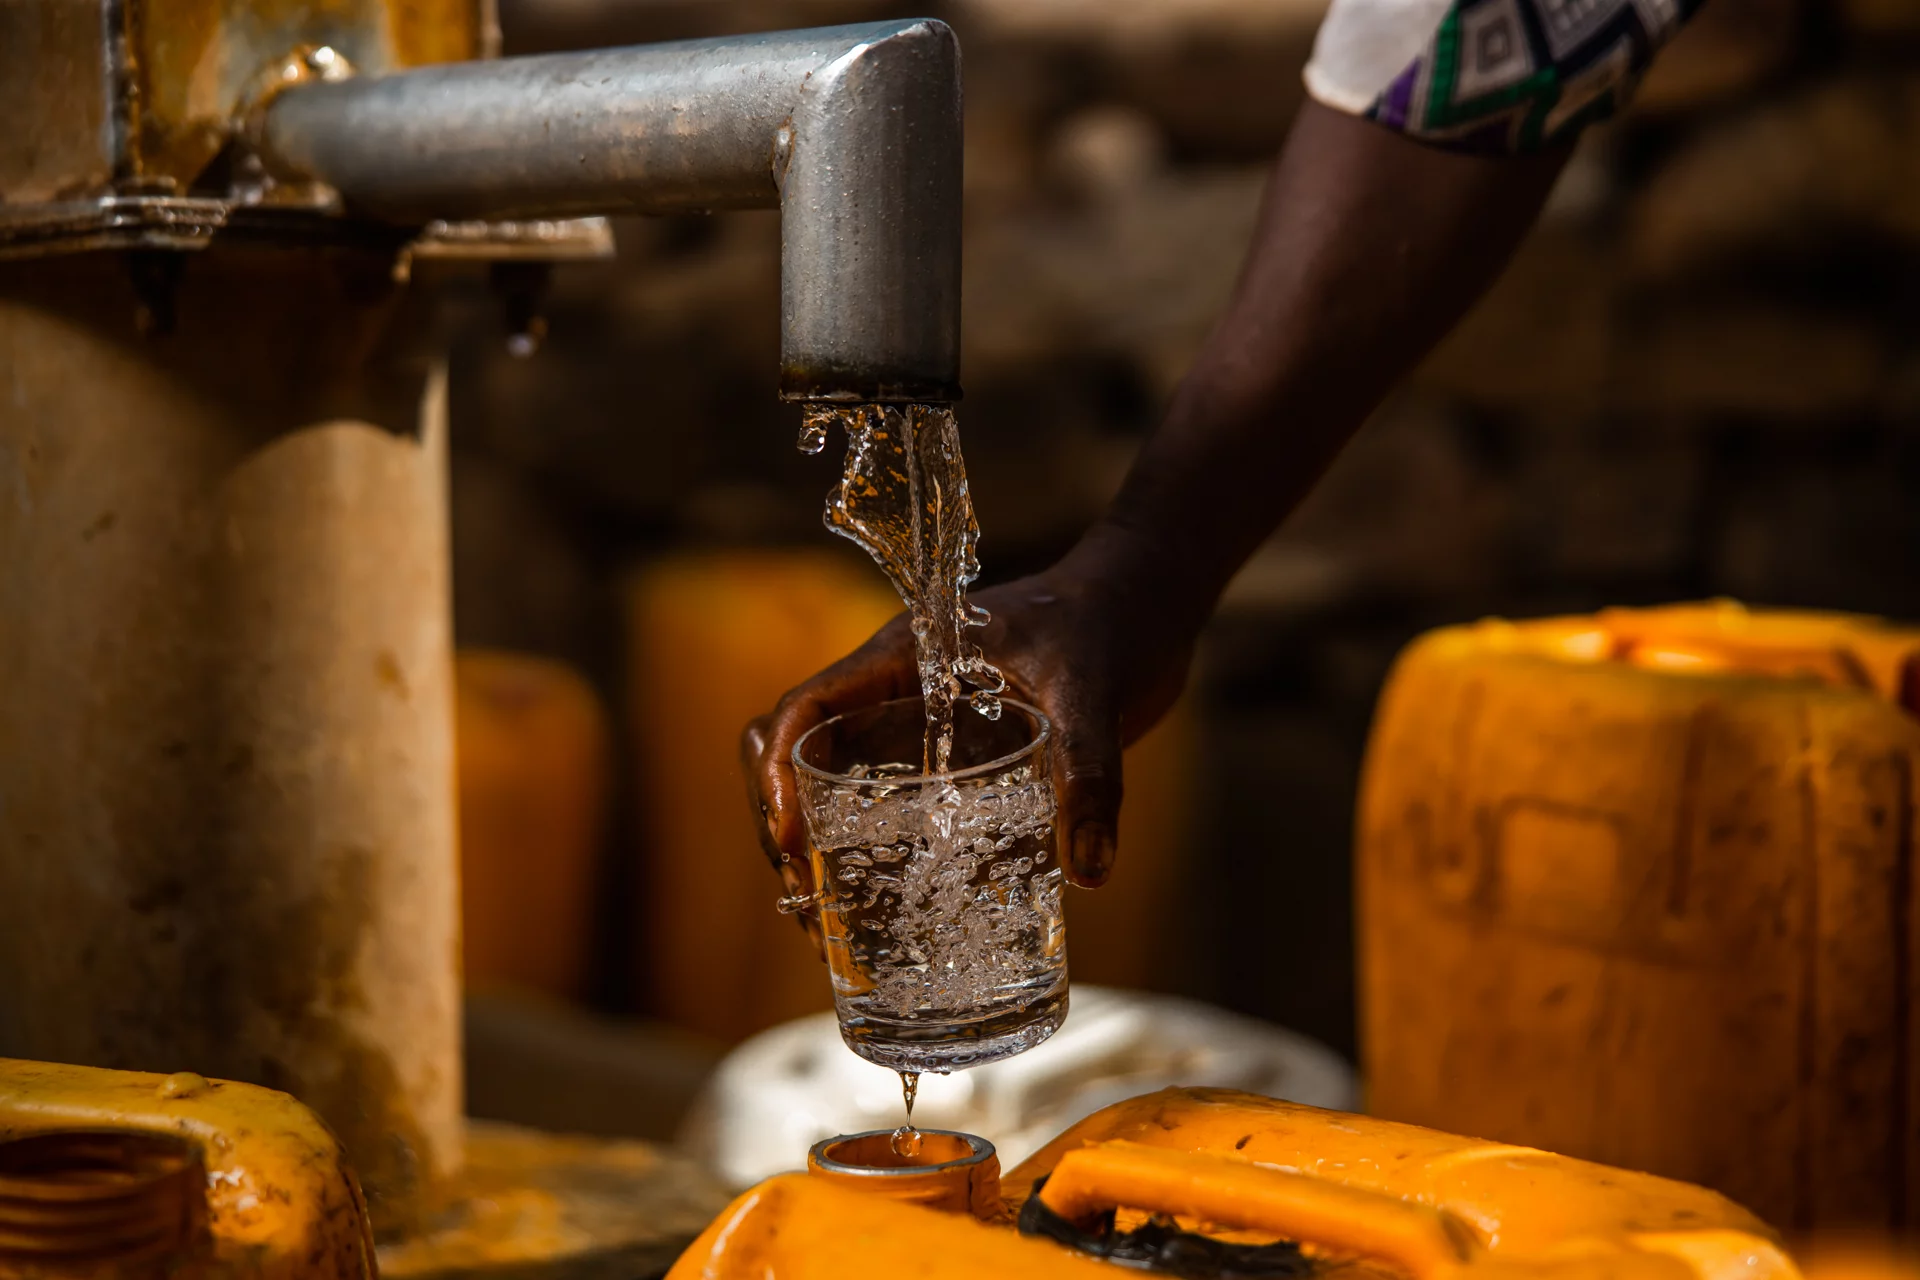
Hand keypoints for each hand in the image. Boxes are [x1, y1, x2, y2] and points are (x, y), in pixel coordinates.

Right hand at [741, 531, 1200, 942]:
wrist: (1147, 609)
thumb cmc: (1110, 623)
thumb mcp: (1093, 692)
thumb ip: (1090, 774)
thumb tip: (1088, 870)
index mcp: (905, 657)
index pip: (807, 707)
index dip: (779, 771)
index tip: (792, 842)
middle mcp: (898, 697)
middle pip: (802, 759)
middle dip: (787, 831)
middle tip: (808, 906)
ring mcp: (922, 733)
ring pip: (839, 790)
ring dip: (824, 855)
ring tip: (831, 930)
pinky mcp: (955, 764)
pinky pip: (897, 813)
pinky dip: (883, 864)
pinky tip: (899, 924)